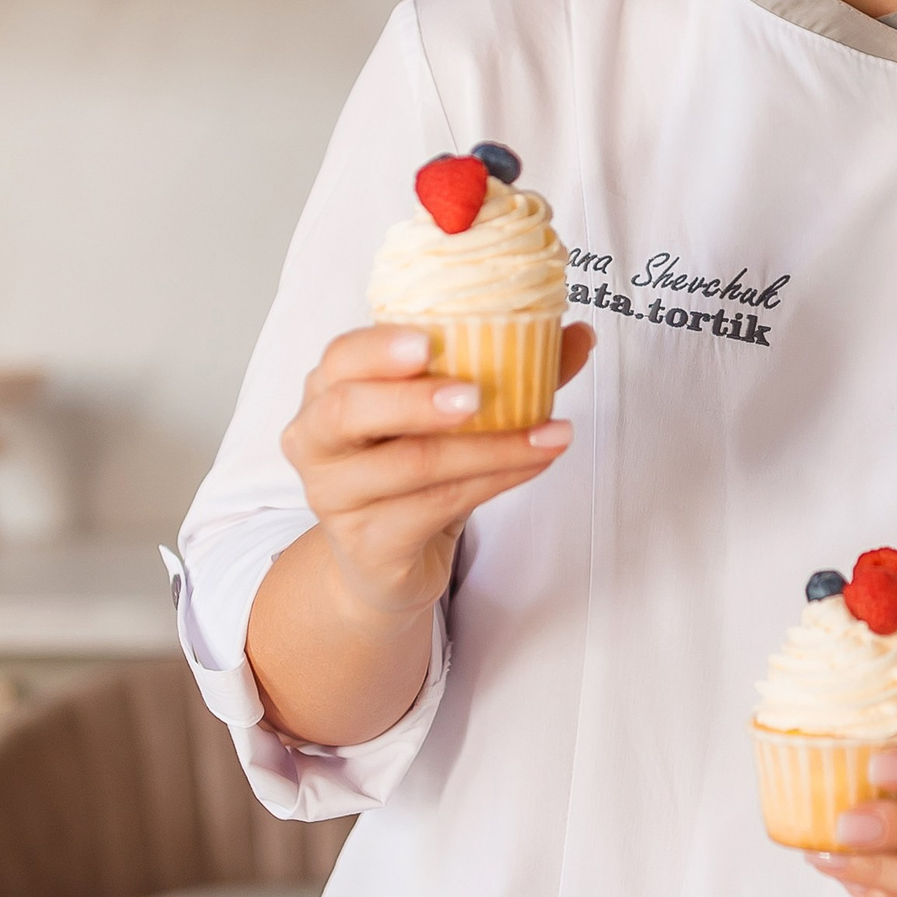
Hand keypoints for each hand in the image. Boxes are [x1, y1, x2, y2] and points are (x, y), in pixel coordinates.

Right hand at [278, 320, 593, 627]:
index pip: (340, 357)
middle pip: (349, 411)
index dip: (378, 348)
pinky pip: (436, 506)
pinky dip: (494, 481)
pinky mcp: (368, 542)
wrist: (384, 560)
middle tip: (475, 395)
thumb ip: (507, 369)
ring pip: (410, 464)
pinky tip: (534, 463)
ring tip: (545, 435)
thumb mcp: (448, 415)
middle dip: (414, 400)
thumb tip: (579, 335)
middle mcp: (317, 440)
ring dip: (488, 447)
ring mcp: (336, 496)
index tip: (426, 342)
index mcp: (329, 390)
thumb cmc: (411, 469)